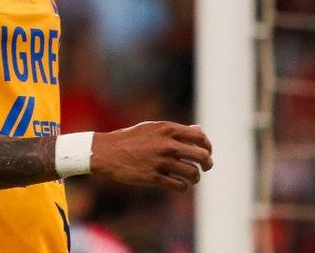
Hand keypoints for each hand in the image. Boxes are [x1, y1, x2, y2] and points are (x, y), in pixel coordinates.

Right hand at [90, 121, 212, 190]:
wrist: (106, 152)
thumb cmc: (130, 139)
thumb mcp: (152, 128)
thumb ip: (175, 130)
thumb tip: (198, 130)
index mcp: (167, 129)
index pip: (199, 136)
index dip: (207, 145)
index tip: (207, 151)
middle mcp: (167, 144)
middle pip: (201, 156)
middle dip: (207, 163)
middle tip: (206, 167)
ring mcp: (161, 161)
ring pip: (193, 173)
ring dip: (195, 177)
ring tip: (191, 177)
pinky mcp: (154, 177)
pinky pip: (179, 186)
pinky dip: (183, 187)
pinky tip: (178, 184)